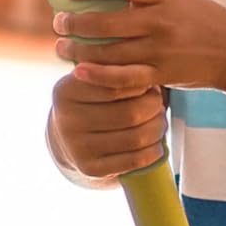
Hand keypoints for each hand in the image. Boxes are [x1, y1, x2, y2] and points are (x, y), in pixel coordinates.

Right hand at [50, 64, 164, 179]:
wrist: (70, 139)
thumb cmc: (94, 100)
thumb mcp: (93, 79)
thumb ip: (113, 65)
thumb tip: (148, 56)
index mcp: (65, 90)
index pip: (115, 83)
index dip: (140, 82)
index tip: (149, 79)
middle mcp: (65, 119)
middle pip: (130, 113)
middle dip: (154, 107)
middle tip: (159, 103)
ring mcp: (76, 147)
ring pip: (136, 137)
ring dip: (157, 128)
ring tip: (160, 121)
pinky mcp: (90, 169)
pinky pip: (134, 160)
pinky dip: (153, 151)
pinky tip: (157, 144)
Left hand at [51, 0, 225, 96]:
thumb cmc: (198, 20)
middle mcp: (161, 20)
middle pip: (107, 22)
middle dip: (75, 23)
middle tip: (59, 22)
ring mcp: (161, 49)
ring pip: (109, 51)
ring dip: (78, 50)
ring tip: (61, 47)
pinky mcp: (162, 74)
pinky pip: (123, 77)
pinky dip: (98, 76)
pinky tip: (79, 72)